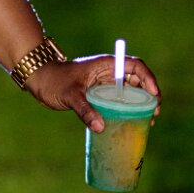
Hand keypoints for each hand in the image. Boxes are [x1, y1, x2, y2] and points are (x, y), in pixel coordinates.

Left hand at [26, 52, 160, 130]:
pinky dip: (128, 110)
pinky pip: (119, 101)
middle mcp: (109, 73)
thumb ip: (85, 110)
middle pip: (137, 80)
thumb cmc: (53, 81)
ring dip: (141, 104)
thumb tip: (101, 127)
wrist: (39, 81)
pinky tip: (133, 122)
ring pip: (130, 91)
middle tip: (154, 113)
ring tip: (149, 120)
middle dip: (149, 95)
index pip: (135, 66)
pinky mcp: (100, 95)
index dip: (148, 78)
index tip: (153, 95)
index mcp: (106, 65)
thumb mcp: (70, 95)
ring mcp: (105, 84)